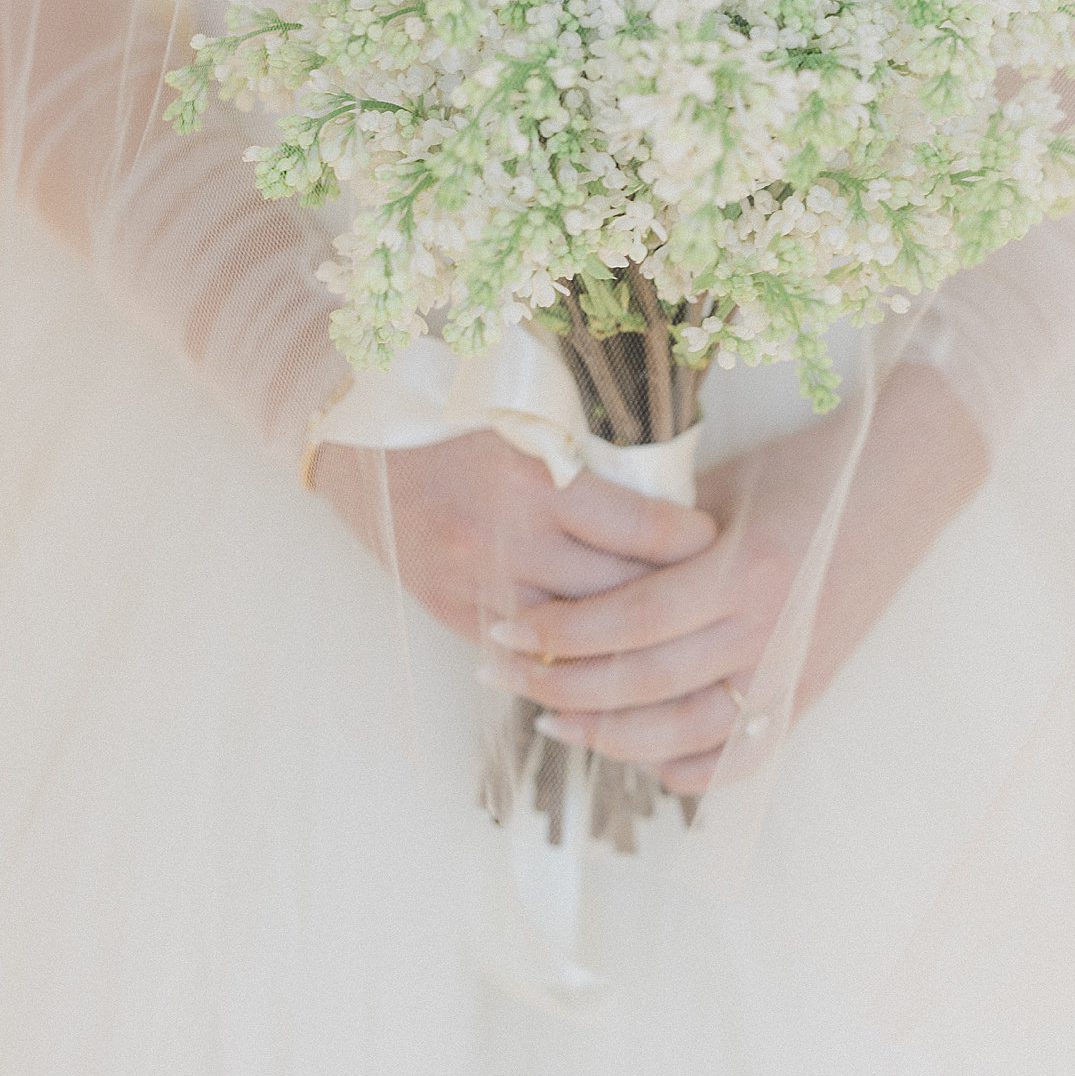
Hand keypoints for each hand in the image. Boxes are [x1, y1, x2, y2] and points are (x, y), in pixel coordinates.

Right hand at [312, 427, 717, 641]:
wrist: (359, 443)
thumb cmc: (459, 420)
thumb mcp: (531, 426)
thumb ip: (592, 470)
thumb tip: (674, 509)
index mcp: (536, 480)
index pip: (645, 530)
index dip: (694, 542)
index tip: (715, 539)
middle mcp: (509, 540)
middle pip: (621, 594)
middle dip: (672, 597)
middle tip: (709, 594)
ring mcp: (479, 585)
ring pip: (580, 636)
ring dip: (625, 637)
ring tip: (666, 628)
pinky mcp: (456, 615)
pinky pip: (531, 656)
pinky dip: (572, 654)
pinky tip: (605, 654)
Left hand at [479, 364, 989, 794]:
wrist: (906, 477)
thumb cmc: (806, 467)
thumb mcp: (724, 486)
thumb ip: (657, 535)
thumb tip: (572, 566)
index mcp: (742, 567)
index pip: (629, 620)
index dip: (558, 633)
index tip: (503, 628)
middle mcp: (769, 628)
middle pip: (644, 682)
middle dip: (561, 684)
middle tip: (503, 674)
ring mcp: (794, 668)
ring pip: (684, 734)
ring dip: (609, 735)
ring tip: (555, 718)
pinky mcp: (812, 689)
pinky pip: (743, 756)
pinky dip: (689, 769)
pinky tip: (644, 760)